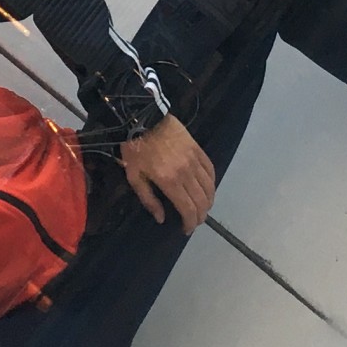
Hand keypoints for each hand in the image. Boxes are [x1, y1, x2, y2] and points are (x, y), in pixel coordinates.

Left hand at [121, 116, 216, 231]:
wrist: (143, 117)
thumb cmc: (135, 148)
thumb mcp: (134, 176)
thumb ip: (149, 199)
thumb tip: (162, 218)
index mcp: (169, 181)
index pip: (188, 209)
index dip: (190, 223)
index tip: (186, 229)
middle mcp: (186, 172)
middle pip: (201, 201)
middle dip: (200, 216)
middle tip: (194, 221)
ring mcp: (194, 160)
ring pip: (209, 186)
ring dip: (208, 201)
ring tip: (202, 208)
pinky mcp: (197, 149)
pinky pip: (210, 169)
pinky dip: (212, 182)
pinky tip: (208, 188)